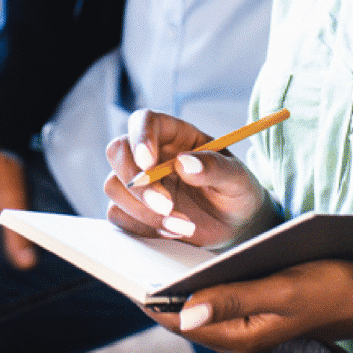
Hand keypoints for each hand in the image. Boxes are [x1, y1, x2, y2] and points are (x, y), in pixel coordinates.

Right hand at [105, 108, 275, 248]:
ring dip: (144, 211)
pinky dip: (143, 227)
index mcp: (175, 134)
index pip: (144, 121)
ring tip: (183, 225)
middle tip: (167, 206)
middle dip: (138, 183)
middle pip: (118, 152)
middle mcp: (151, 154)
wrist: (235, 224)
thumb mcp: (237, 177)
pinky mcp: (134, 209)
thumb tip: (185, 163)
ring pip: (114, 186)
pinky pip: (118, 215)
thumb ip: (215, 166)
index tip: (149, 162)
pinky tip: (173, 231)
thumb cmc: (237, 191)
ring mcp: (139, 182)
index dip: (140, 137)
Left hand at [150, 260, 352, 352]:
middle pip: (187, 319)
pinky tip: (195, 264)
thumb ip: (232, 300)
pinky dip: (204, 288)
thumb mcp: (281, 289)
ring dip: (181, 289)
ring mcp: (250, 337)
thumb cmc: (329, 288)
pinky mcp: (258, 324)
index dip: (151, 298)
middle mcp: (241, 345)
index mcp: (243, 340)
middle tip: (134, 257)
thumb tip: (184, 310)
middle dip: (162, 292)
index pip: (181, 322)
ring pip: (202, 313)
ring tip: (156, 256)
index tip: (126, 271)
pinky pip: (219, 308)